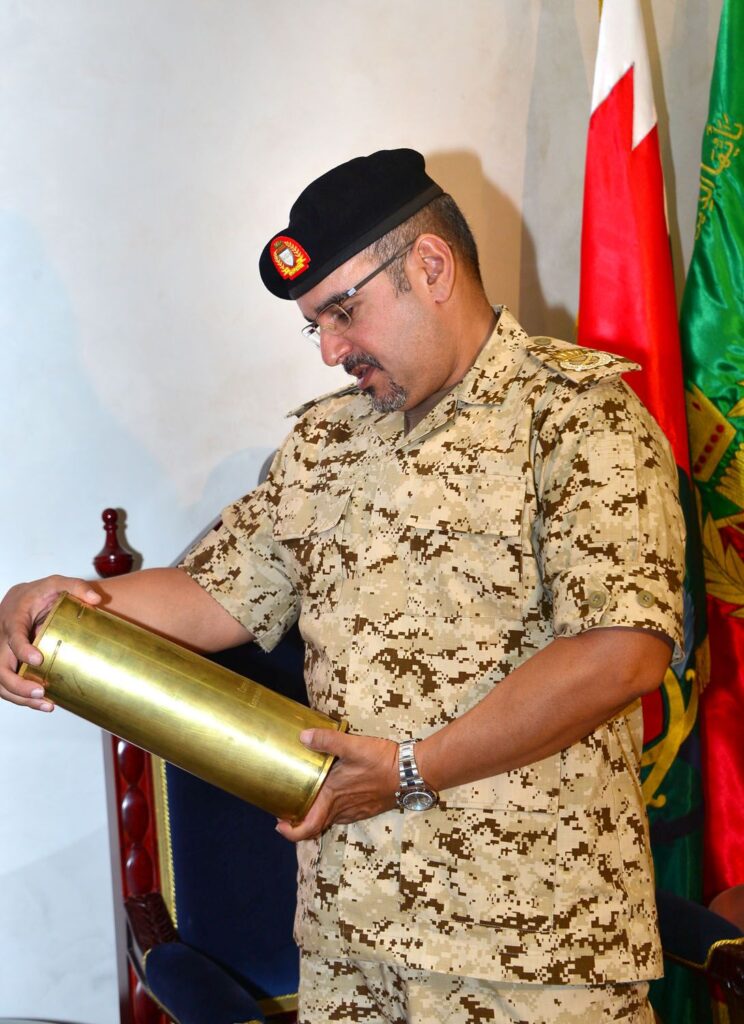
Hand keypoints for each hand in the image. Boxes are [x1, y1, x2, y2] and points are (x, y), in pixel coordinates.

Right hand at [0, 576, 100, 710]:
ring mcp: (1, 652)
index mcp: (14, 617)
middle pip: (0, 667)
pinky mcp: (7, 662)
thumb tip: (96, 600)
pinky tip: (42, 703)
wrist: (21, 597)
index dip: (22, 650)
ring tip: (46, 704)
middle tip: (41, 692)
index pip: (13, 635)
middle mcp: (3, 637)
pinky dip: (20, 697)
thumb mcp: (56, 583)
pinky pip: (6, 684)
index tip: (38, 659)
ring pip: (0, 680)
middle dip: (18, 684)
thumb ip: (76, 587)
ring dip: (19, 696)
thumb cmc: (38, 593)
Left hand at [275, 729, 398, 841]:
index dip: (291, 831)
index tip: (279, 824)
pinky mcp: (368, 808)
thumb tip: (303, 736)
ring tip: (309, 799)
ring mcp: (357, 811)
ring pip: (331, 820)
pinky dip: (334, 810)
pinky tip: (335, 794)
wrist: (412, 773)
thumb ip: (327, 740)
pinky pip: (345, 815)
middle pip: (317, 825)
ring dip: (317, 815)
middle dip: (300, 821)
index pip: (308, 826)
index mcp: (334, 796)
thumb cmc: (382, 762)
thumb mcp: (353, 746)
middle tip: (289, 811)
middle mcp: (343, 809)